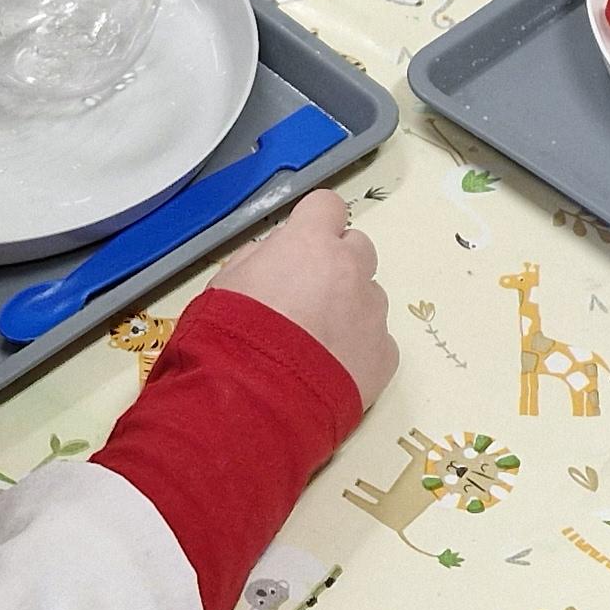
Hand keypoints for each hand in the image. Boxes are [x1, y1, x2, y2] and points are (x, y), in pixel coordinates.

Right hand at [212, 190, 395, 411]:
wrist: (251, 402)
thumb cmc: (228, 337)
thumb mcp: (224, 283)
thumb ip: (258, 258)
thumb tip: (276, 255)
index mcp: (311, 243)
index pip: (327, 207)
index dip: (314, 226)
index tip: (301, 248)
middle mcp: (351, 270)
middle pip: (357, 250)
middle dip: (337, 267)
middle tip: (307, 299)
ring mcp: (373, 314)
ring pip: (370, 298)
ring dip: (349, 311)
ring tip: (314, 345)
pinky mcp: (385, 357)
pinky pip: (378, 342)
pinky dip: (359, 351)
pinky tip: (330, 371)